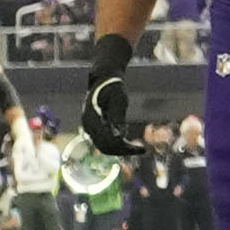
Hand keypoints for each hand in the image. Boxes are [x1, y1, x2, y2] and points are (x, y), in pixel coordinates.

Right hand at [82, 36, 141, 155]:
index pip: (108, 143)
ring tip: (137, 148)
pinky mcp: (93, 126)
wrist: (104, 79)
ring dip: (120, 149)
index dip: (125, 149)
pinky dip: (116, 144)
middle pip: (105, 147)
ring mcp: (89, 127)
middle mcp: (88, 126)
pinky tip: (129, 141)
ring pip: (104, 146)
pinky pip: (103, 140)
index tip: (141, 150)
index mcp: (92, 120)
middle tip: (142, 150)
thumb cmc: (113, 88)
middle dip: (123, 151)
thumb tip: (120, 136)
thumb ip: (117, 117)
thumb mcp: (119, 100)